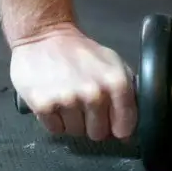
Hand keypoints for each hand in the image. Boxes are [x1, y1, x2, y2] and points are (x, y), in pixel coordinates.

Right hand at [10, 23, 135, 141]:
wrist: (42, 36)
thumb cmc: (80, 51)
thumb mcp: (112, 63)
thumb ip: (126, 92)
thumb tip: (129, 129)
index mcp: (116, 83)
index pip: (124, 127)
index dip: (117, 127)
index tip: (109, 120)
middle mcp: (93, 94)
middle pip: (98, 134)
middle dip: (92, 123)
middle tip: (83, 103)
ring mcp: (68, 100)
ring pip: (76, 132)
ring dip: (71, 121)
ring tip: (66, 98)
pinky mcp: (43, 105)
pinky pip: (55, 130)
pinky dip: (53, 120)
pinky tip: (53, 100)